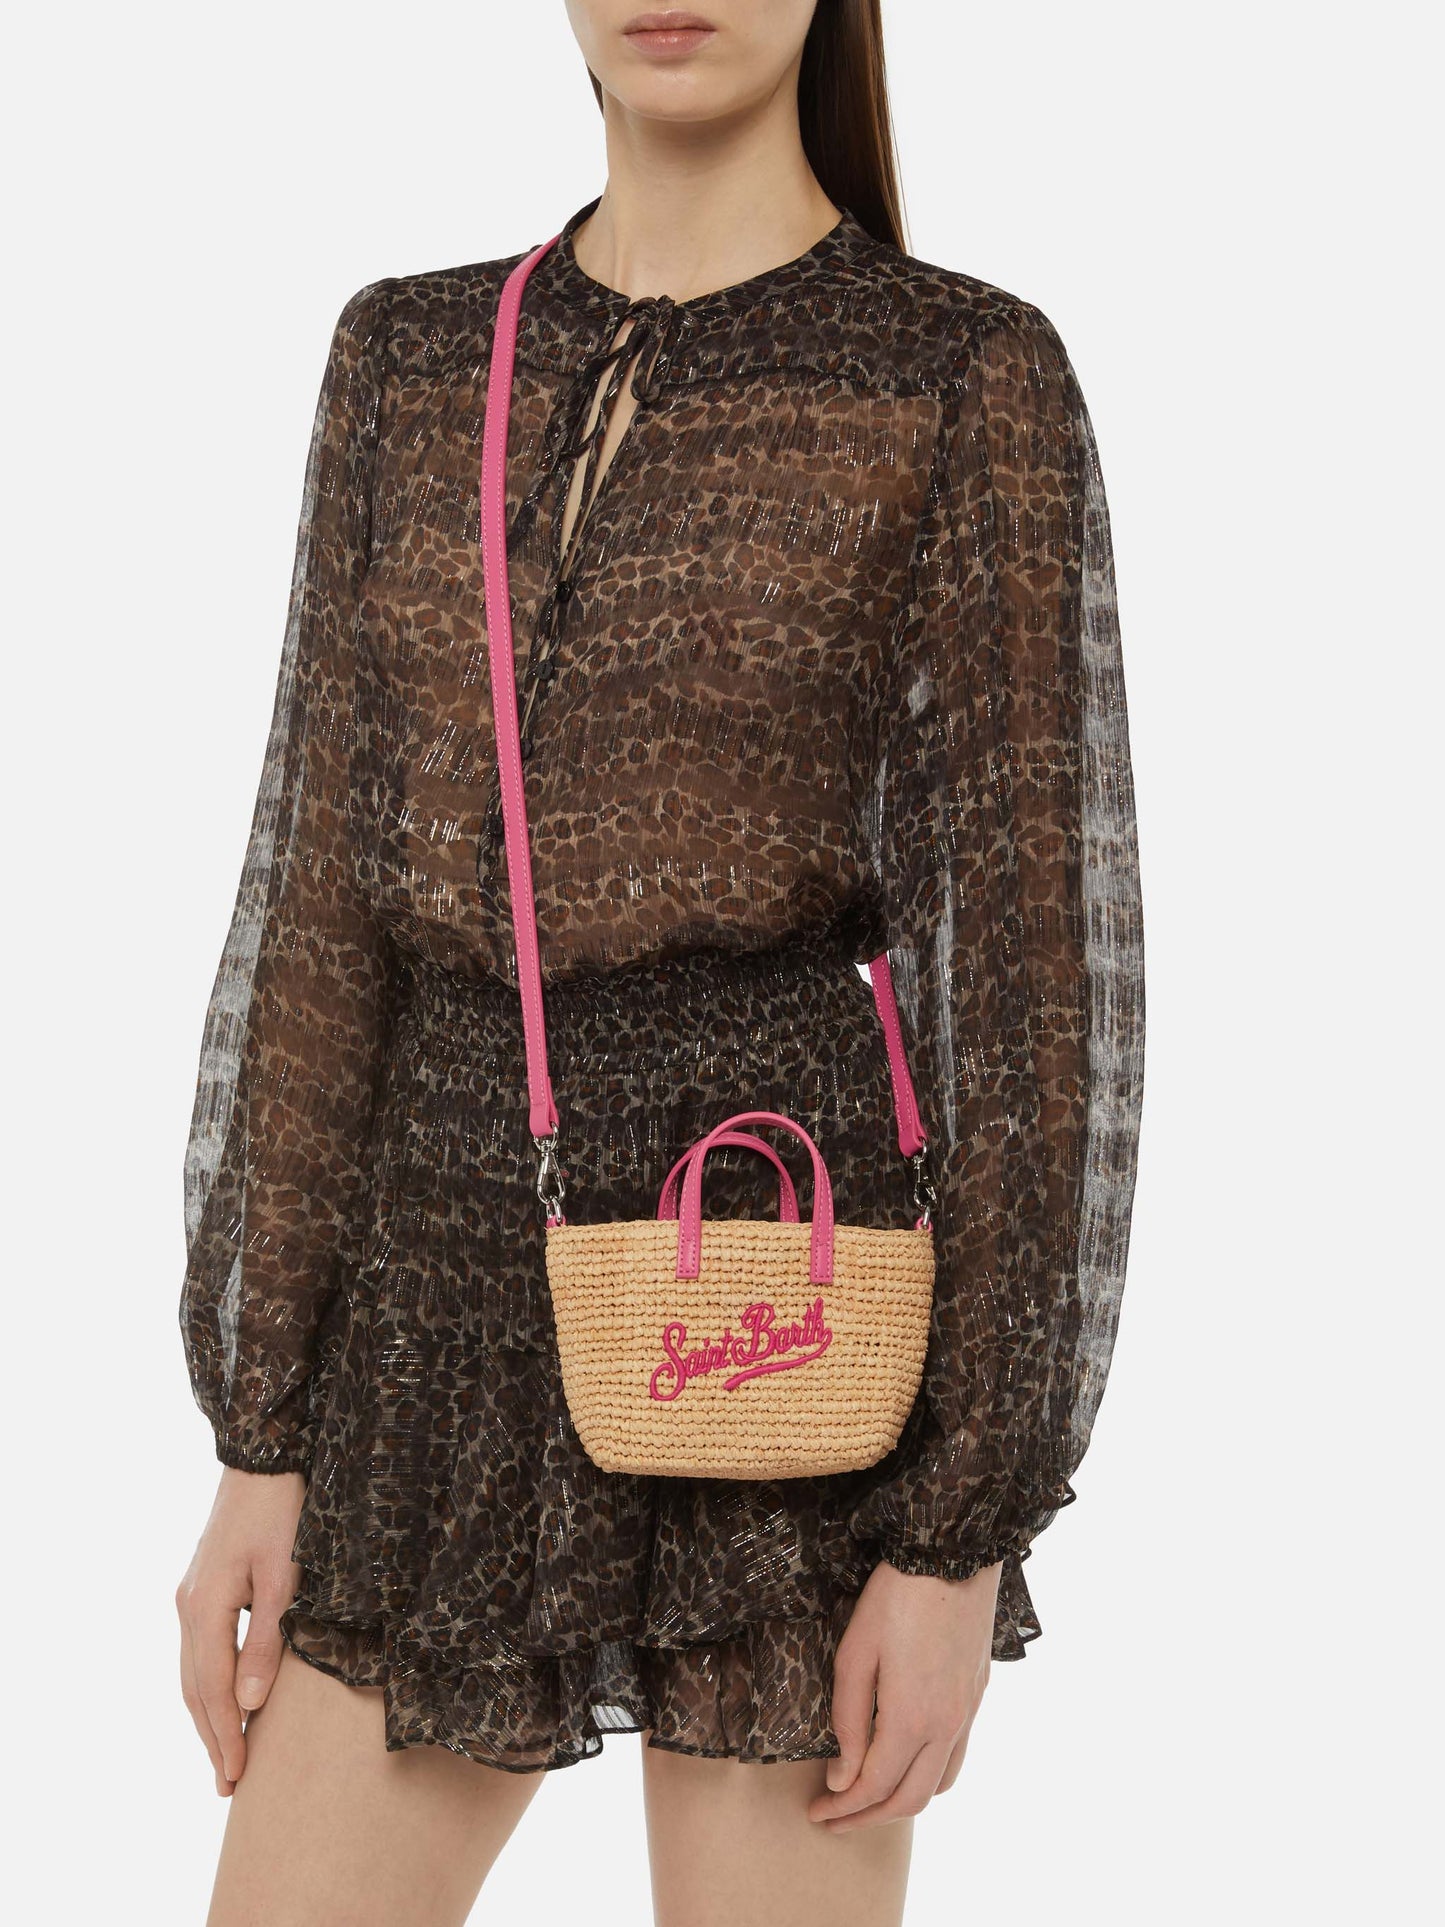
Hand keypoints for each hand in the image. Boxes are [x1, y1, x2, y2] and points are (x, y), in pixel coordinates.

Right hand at [176, 1465, 305, 1795]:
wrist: (264, 1459)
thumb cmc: (283, 1513)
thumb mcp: (285, 1577)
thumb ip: (267, 1643)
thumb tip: (251, 1707)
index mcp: (205, 1607)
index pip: (214, 1690)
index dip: (226, 1736)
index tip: (238, 1778)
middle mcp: (187, 1606)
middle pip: (194, 1688)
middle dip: (212, 1738)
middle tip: (228, 1785)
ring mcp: (189, 1595)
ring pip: (192, 1672)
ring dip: (208, 1716)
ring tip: (225, 1755)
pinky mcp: (200, 1586)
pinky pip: (198, 1650)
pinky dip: (208, 1684)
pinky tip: (224, 1700)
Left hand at [808, 1556, 1001, 1831]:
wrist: (953, 1553)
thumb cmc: (895, 1596)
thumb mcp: (856, 1653)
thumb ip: (849, 1721)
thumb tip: (842, 1778)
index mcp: (912, 1719)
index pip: (873, 1787)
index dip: (842, 1807)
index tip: (815, 1811)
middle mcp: (947, 1726)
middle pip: (908, 1800)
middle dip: (866, 1817)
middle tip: (832, 1819)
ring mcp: (967, 1713)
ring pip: (938, 1786)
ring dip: (900, 1804)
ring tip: (866, 1800)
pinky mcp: (977, 1695)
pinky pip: (956, 1758)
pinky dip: (929, 1778)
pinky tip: (906, 1765)